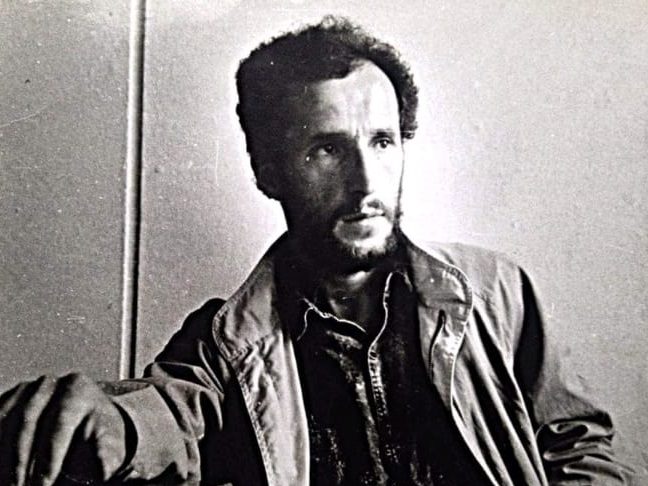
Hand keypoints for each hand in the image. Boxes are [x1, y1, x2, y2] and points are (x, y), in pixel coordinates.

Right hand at [0, 373, 127, 485]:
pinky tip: (2, 470)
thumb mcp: (109, 441)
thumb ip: (104, 454)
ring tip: (8, 483)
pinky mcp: (10, 398)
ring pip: (7, 422)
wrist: (83, 416)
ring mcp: (26, 389)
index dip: (49, 457)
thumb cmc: (97, 434)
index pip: (59, 424)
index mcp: (78, 390)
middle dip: (20, 461)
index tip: (43, 485)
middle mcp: (49, 384)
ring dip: (4, 456)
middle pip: (28, 421)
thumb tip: (102, 471)